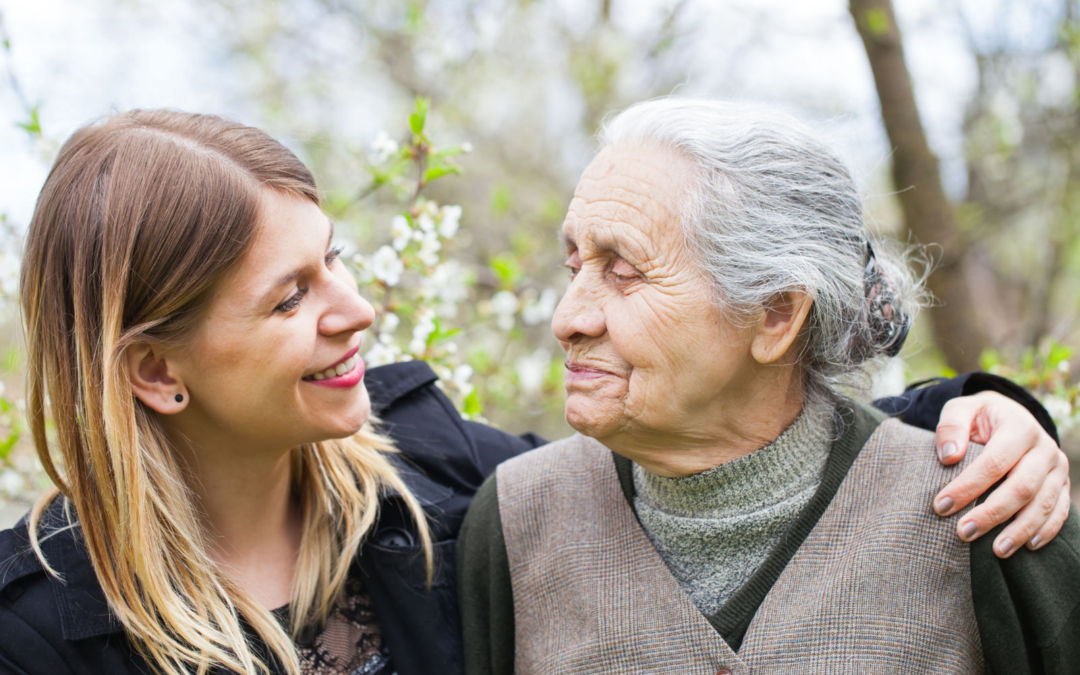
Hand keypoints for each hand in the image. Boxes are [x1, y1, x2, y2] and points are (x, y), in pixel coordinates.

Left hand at [931, 391, 1070, 557]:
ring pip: (1043, 504)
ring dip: (1020, 530)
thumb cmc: (979, 417)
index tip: (941, 506)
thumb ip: (952, 426)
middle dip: (992, 513)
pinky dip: (1046, 530)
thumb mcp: (962, 409)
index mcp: (1020, 427)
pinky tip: (1027, 546)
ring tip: (996, 551)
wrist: (1010, 415)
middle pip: (1021, 487)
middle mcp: (1045, 448)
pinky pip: (1060, 511)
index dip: (968, 486)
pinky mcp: (1062, 484)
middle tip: (963, 532)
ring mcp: (1057, 468)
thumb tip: (949, 456)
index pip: (993, 462)